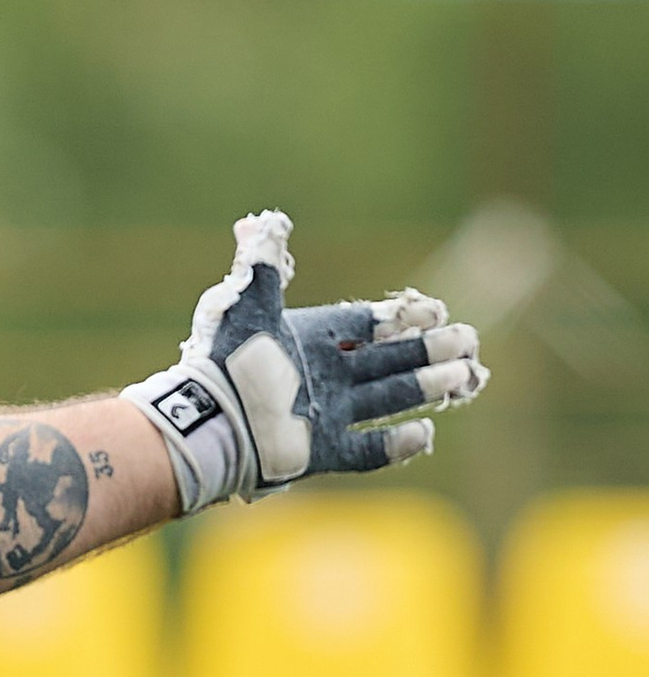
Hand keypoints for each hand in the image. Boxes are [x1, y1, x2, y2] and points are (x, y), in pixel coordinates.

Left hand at [126, 211, 485, 509]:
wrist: (208, 423)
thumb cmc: (226, 360)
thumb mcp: (247, 304)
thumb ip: (262, 262)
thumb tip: (266, 222)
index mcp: (313, 341)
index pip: (367, 325)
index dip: (401, 318)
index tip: (436, 311)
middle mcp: (325, 377)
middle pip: (388, 361)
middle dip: (430, 352)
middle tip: (467, 341)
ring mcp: (325, 416)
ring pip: (388, 400)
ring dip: (425, 388)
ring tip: (466, 376)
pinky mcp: (319, 454)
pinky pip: (364, 450)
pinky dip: (394, 445)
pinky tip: (424, 433)